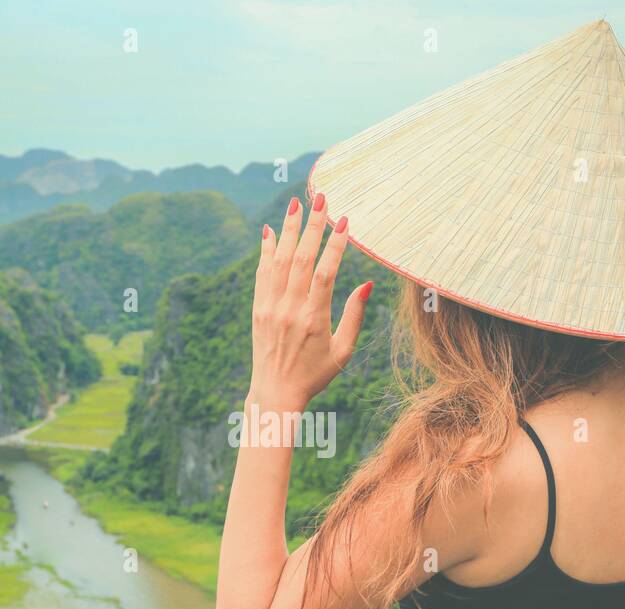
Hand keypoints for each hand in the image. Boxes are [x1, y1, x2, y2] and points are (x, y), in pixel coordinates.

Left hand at [251, 194, 371, 408]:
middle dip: (312, 226)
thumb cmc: (315, 374)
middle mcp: (289, 310)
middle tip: (321, 199)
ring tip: (296, 204)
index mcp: (314, 320)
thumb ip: (354, 316)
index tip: (345, 221)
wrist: (275, 393)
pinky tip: (271, 231)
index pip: (325, 273)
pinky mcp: (258, 309)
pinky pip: (262, 274)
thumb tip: (366, 283)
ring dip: (288, 230)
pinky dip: (266, 250)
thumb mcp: (342, 351)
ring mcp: (270, 308)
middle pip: (301, 259)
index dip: (335, 245)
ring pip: (280, 261)